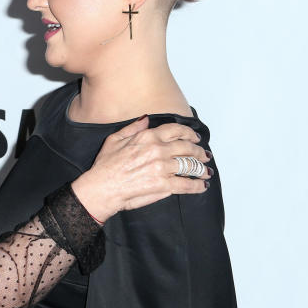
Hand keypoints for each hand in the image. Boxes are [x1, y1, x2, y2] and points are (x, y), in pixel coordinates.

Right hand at [71, 116, 211, 220]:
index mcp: (147, 137)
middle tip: (205, 155)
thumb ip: (133, 128)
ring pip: (190, 165)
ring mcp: (162, 168)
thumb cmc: (104, 167)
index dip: (189, 134)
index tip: (195, 138)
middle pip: (187, 148)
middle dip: (200, 152)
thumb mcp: (114, 140)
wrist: (101, 188)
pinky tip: (202, 186)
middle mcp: (157, 150)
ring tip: (205, 171)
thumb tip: (146, 118)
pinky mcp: (163, 185)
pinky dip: (197, 186)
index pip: (176, 131)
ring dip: (201, 168)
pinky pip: (187, 184)